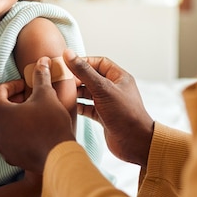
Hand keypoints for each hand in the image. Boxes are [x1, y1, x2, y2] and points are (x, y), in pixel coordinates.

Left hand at [0, 57, 75, 172]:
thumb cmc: (50, 123)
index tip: (26, 85)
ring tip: (25, 114)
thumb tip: (42, 61)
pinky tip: (28, 130)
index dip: (13, 84)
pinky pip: (3, 139)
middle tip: (23, 99)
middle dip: (5, 100)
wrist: (58, 154)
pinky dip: (11, 132)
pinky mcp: (7, 156)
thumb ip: (40, 77)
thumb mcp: (46, 95)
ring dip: (6, 116)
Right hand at [63, 49, 154, 166]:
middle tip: (61, 80)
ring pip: (89, 93)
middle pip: (92, 77)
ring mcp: (109, 103)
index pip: (99, 62)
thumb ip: (84, 72)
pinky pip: (88, 108)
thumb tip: (68, 54)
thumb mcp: (103, 89)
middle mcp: (114, 89)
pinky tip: (68, 106)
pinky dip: (79, 107)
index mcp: (119, 77)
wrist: (135, 143)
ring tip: (62, 92)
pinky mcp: (104, 117)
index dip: (83, 61)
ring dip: (76, 93)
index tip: (67, 64)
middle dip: (77, 78)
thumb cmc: (124, 114)